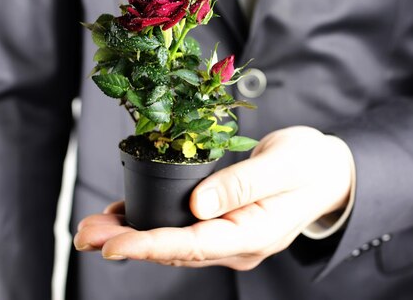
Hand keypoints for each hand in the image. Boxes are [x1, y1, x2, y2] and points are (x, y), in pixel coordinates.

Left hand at [73, 126, 351, 269]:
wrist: (327, 170)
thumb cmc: (310, 164)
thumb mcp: (283, 166)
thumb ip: (242, 184)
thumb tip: (197, 206)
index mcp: (254, 234)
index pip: (196, 244)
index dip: (152, 244)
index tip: (115, 244)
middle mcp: (237, 243)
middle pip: (176, 247)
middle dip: (128, 242)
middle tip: (85, 234)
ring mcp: (228, 236)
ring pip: (173, 241)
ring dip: (131, 235)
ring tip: (91, 228)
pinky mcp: (221, 222)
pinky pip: (181, 228)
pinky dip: (149, 223)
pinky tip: (121, 216)